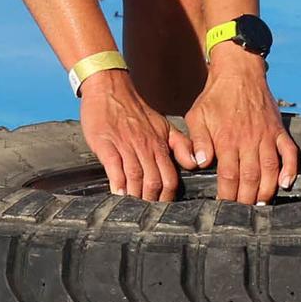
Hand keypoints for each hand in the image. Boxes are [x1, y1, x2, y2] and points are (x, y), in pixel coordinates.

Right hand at [78, 70, 191, 200]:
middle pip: (154, 181)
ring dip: (135, 196)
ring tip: (132, 208)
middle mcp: (145, 146)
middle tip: (147, 214)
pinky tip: (117, 193)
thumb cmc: (135, 109)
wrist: (110, 87)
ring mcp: (125, 145)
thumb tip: (194, 164)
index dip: (168, 196)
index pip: (170, 177)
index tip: (163, 207)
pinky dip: (117, 183)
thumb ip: (180, 145)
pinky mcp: (107, 144)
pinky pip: (114, 167)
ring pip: (135, 177)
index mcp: (159, 144)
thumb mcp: (164, 125)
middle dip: (152, 201)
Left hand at [184, 47, 299, 204]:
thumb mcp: (197, 115)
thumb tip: (199, 163)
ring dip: (267, 191)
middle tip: (241, 214)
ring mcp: (267, 135)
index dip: (227, 195)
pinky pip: (289, 152)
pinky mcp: (279, 130)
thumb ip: (198, 140)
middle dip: (246, 200)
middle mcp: (249, 140)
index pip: (228, 176)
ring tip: (261, 205)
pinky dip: (290, 169)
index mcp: (228, 139)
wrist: (239, 70)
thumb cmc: (215, 96)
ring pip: (270, 170)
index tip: (223, 208)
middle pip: (251, 178)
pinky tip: (286, 183)